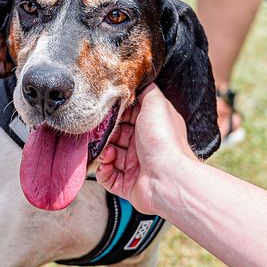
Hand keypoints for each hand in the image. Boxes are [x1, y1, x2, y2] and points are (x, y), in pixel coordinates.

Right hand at [95, 85, 194, 212]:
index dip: (115, 115)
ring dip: (103, 152)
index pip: (127, 118)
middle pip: (115, 137)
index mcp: (151, 128)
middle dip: (104, 134)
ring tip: (105, 151)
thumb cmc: (164, 141)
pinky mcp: (128, 185)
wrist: (168, 178)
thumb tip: (139, 81)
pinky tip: (106, 165)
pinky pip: (108, 177)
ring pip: (110, 156)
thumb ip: (147, 91)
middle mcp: (144, 146)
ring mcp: (136, 166)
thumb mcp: (156, 104)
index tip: (105, 112)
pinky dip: (103, 171)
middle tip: (98, 132)